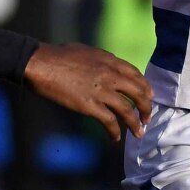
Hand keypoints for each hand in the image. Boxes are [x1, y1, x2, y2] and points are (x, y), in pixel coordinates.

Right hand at [22, 42, 152, 140]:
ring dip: (135, 124)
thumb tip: (106, 67)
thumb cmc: (58, 55)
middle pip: (138, 93)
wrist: (41, 64)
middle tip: (147, 118)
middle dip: (146, 107)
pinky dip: (115, 132)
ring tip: (138, 133)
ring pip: (127, 110)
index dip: (145, 88)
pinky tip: (116, 138)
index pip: (136, 75)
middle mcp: (110, 75)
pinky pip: (109, 122)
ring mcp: (101, 91)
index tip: (148, 97)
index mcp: (110, 61)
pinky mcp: (90, 105)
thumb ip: (101, 60)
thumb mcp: (87, 51)